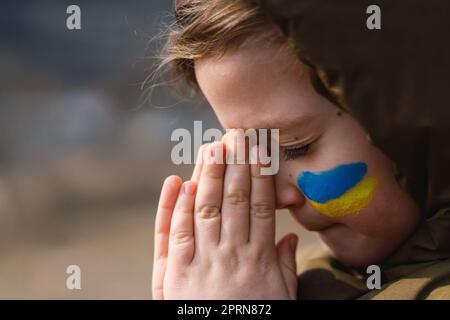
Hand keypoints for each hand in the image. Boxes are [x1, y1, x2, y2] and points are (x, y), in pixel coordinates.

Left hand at [152, 131, 297, 298]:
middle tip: (235, 135)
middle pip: (234, 200)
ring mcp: (202, 261)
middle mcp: (231, 254)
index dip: (260, 175)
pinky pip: (175, 233)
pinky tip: (179, 183)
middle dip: (235, 164)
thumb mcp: (280, 300)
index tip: (260, 151)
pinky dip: (175, 207)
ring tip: (211, 147)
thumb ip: (285, 267)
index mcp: (260, 259)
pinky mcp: (175, 272)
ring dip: (207, 175)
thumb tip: (289, 236)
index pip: (262, 206)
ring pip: (204, 209)